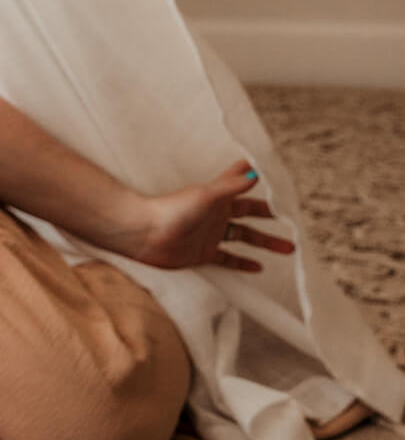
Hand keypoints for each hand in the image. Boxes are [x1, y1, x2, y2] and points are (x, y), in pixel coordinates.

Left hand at [113, 159, 295, 272]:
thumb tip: (255, 171)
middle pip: (251, 214)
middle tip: (294, 221)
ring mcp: (210, 234)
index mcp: (218, 196)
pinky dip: (243, 262)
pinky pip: (228, 259)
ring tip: (289, 248)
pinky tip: (259, 268)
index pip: (243, 182)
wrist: (144, 235)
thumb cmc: (172, 210)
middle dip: (272, 217)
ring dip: (265, 242)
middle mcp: (216, 214)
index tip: (280, 177)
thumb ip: (231, 186)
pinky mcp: (202, 254)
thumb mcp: (206, 195)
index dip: (260, 178)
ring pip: (245, 237)